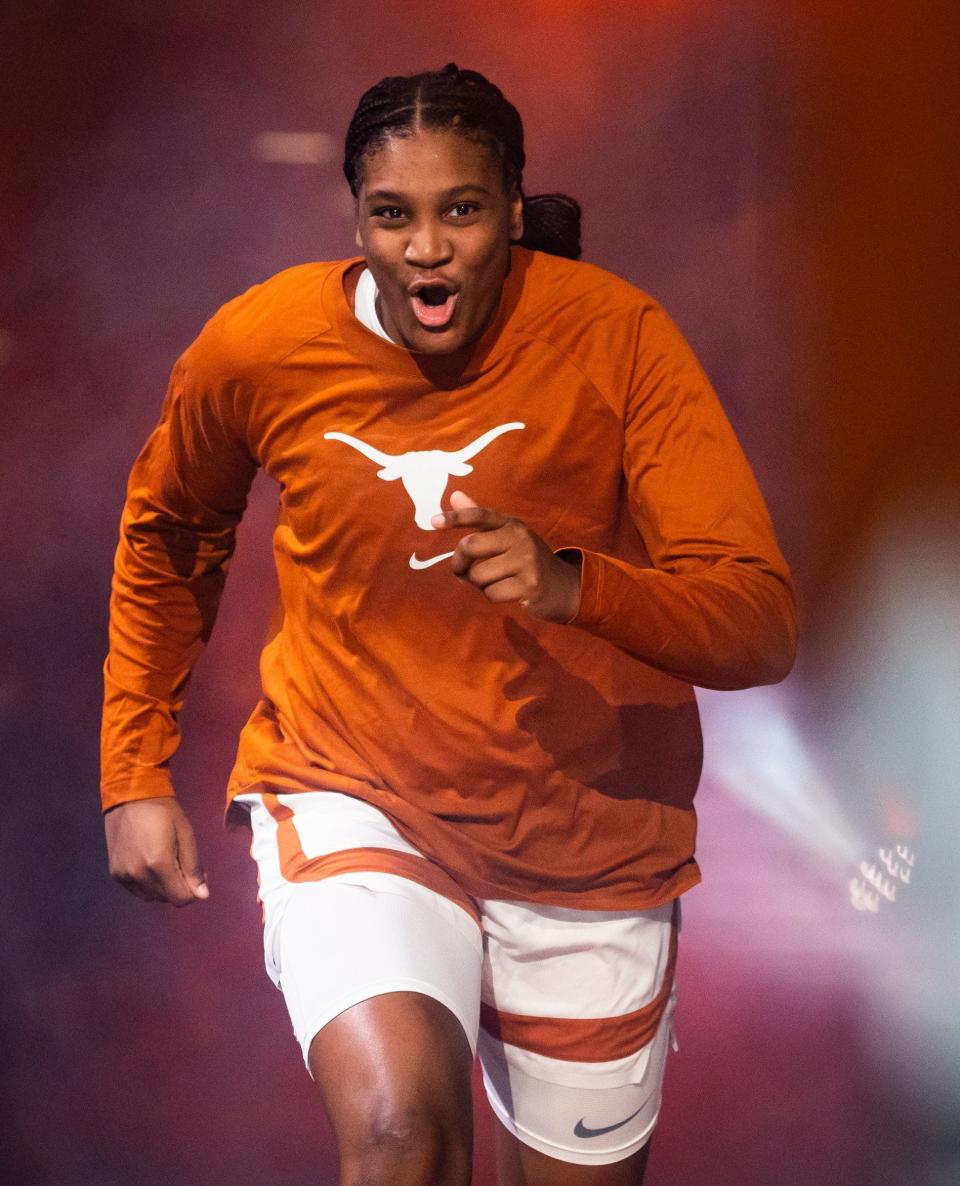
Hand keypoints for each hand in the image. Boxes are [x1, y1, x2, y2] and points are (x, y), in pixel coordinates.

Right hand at [105, 797, 208, 906]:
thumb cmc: (163, 811)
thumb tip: (202, 895)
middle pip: (166, 899)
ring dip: (162, 886)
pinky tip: (149, 861)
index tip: (194, 871)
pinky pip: (137, 889)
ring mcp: (124, 875)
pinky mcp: (115, 873)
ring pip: (151, 897)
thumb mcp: (186, 835)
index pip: (181, 899)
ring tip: (164, 859)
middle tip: (179, 860)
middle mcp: (138, 874)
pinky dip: (147, 882)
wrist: (131, 795)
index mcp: (158, 864)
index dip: (193, 889)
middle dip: (178, 885)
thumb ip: (194, 868)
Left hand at [431, 490, 580, 622]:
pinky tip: (506, 592)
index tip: (433, 522)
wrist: (563, 586)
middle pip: (469, 547)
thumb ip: (480, 519)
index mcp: (511, 524)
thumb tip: (454, 494)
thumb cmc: (526, 560)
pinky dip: (492, 596)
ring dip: (478, 584)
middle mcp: (520, 538)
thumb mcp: (508, 536)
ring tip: (493, 581)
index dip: (455, 517)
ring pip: (478, 575)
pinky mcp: (529, 585)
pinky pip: (491, 593)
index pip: (479, 515)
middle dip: (460, 564)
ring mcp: (526, 561)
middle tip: (465, 572)